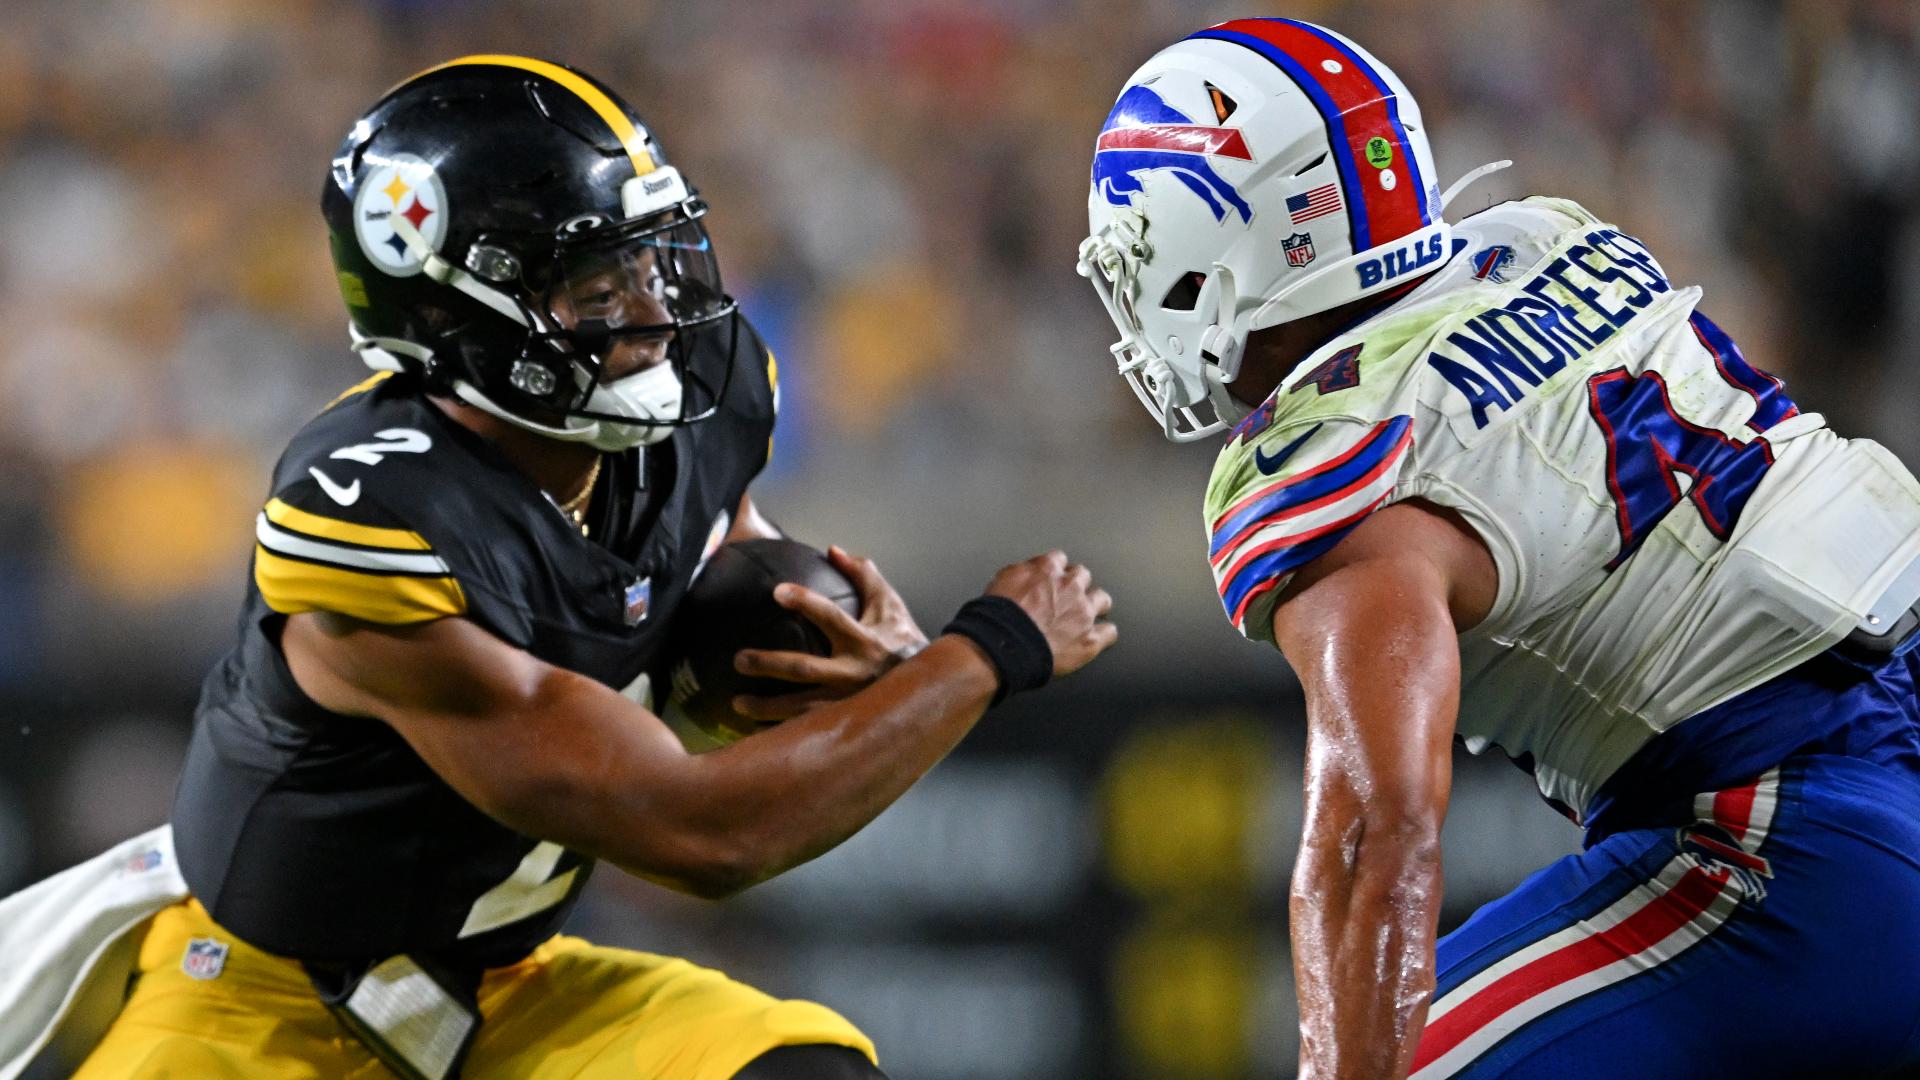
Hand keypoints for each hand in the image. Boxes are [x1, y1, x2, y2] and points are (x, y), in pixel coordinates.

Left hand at [732, 546, 928, 720]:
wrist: (935, 688)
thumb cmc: (904, 641)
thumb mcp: (889, 605)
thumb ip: (863, 575)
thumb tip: (834, 551)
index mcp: (864, 641)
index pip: (831, 617)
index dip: (805, 602)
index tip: (777, 592)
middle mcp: (855, 673)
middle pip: (805, 669)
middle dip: (770, 664)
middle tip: (739, 659)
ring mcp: (849, 703)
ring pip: (802, 709)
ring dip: (767, 708)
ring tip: (737, 703)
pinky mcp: (846, 723)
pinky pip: (809, 731)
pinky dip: (783, 734)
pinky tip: (756, 734)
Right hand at [983, 551, 1116, 676]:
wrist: (1004, 645)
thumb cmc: (997, 617)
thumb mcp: (1002, 580)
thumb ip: (1021, 573)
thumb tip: (1026, 574)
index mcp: (1047, 569)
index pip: (1059, 560)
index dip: (1055, 571)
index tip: (1051, 579)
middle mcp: (1070, 586)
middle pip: (1083, 576)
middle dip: (1075, 585)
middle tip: (1065, 598)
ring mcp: (1083, 613)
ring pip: (1102, 599)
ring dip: (1094, 605)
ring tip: (1084, 616)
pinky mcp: (1090, 639)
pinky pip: (1109, 632)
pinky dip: (1103, 635)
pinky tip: (1096, 637)